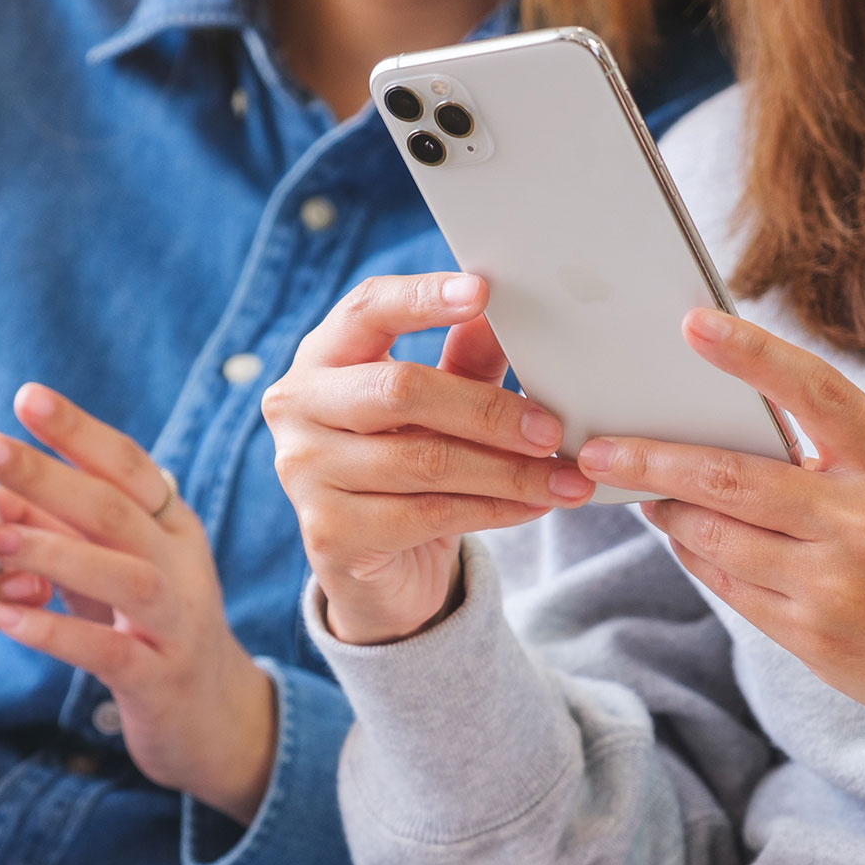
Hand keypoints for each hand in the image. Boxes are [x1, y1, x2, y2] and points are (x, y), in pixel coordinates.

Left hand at [0, 385, 275, 824]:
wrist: (212, 716)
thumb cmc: (147, 629)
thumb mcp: (111, 570)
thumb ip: (64, 527)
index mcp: (173, 528)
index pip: (130, 467)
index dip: (80, 431)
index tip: (25, 397)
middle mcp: (184, 566)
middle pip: (118, 511)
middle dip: (47, 474)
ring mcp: (178, 623)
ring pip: (125, 577)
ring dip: (55, 551)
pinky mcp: (162, 679)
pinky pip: (111, 652)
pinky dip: (59, 634)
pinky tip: (8, 618)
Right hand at [264, 272, 593, 645]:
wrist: (376, 572)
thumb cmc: (406, 467)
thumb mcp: (437, 409)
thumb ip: (466, 361)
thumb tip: (508, 315)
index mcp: (322, 358)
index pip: (365, 309)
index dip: (422, 297)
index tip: (483, 292)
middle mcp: (298, 408)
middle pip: (402, 390)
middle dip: (489, 410)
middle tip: (553, 429)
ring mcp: (307, 473)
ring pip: (425, 461)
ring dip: (508, 471)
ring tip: (565, 478)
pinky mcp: (333, 533)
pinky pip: (430, 514)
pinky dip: (494, 509)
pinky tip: (535, 506)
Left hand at [576, 308, 864, 730]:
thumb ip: (832, 452)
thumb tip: (726, 427)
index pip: (816, 393)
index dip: (752, 355)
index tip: (692, 323)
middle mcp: (862, 522)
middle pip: (728, 479)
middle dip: (650, 461)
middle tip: (595, 449)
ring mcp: (833, 584)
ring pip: (714, 537)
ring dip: (667, 512)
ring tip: (642, 492)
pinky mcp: (810, 634)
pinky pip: (727, 586)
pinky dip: (694, 556)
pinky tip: (681, 537)